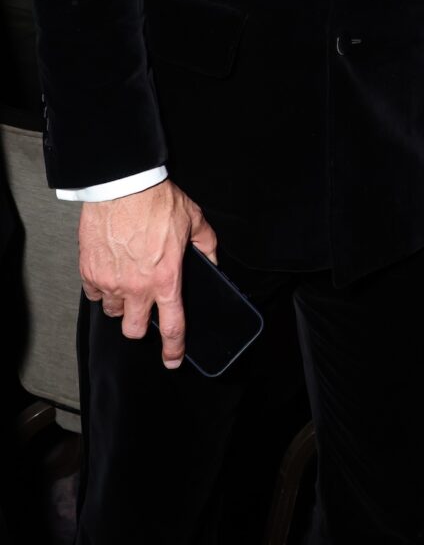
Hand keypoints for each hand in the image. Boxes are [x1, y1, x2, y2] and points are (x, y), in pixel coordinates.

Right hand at [79, 179, 216, 368]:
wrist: (122, 185)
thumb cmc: (156, 200)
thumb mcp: (194, 219)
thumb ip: (206, 244)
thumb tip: (212, 261)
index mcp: (166, 279)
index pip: (172, 326)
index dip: (173, 349)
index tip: (173, 360)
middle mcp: (137, 287)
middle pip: (133, 330)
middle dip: (139, 325)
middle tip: (143, 310)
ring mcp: (111, 282)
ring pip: (112, 312)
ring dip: (120, 303)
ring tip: (127, 283)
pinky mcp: (90, 271)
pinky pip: (94, 292)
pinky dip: (101, 287)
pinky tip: (110, 270)